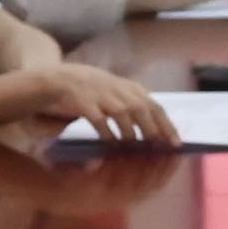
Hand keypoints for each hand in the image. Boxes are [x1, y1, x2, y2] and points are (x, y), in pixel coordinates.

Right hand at [25, 62, 178, 147]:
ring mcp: (99, 92)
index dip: (166, 124)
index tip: (176, 143)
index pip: (153, 104)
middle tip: (159, 148)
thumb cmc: (85, 92)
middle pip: (142, 107)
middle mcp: (115, 87)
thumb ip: (130, 106)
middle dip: (153, 129)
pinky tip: (111, 143)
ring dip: (131, 132)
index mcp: (126, 86)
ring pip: (123, 112)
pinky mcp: (81, 99)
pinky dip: (107, 132)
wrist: (51, 80)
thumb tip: (156, 129)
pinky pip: (98, 118)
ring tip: (135, 147)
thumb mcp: (111, 94)